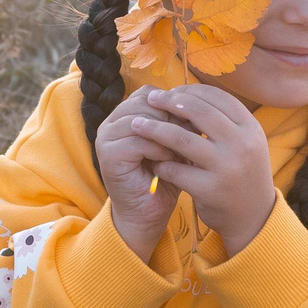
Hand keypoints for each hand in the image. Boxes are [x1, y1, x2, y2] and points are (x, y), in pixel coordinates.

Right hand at [92, 92, 183, 260]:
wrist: (147, 214)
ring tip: (183, 148)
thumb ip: (180, 123)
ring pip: (142, 119)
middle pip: (146, 101)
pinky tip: (170, 160)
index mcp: (126, 114)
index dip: (174, 103)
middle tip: (193, 133)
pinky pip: (138, 140)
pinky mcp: (108, 154)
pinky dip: (158, 148)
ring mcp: (106, 136)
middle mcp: (112, 121)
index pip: (150, 93)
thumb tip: (201, 101)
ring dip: (167, 132)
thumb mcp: (176, 144)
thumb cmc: (165, 178)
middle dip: (172, 116)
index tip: (196, 119)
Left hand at [110, 85, 277, 251]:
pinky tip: (153, 161)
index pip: (217, 97)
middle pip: (198, 112)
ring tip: (137, 125)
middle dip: (169, 102)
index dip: (190, 91)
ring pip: (182, 139)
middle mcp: (242, 144)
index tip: (170, 91)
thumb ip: (221, 120)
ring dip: (155, 130)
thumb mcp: (244, 142)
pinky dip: (161, 163)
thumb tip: (184, 93)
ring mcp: (226, 168)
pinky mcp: (211, 190)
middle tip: (150, 100)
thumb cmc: (241, 172)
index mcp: (250, 127)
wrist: (254, 215)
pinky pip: (176, 171)